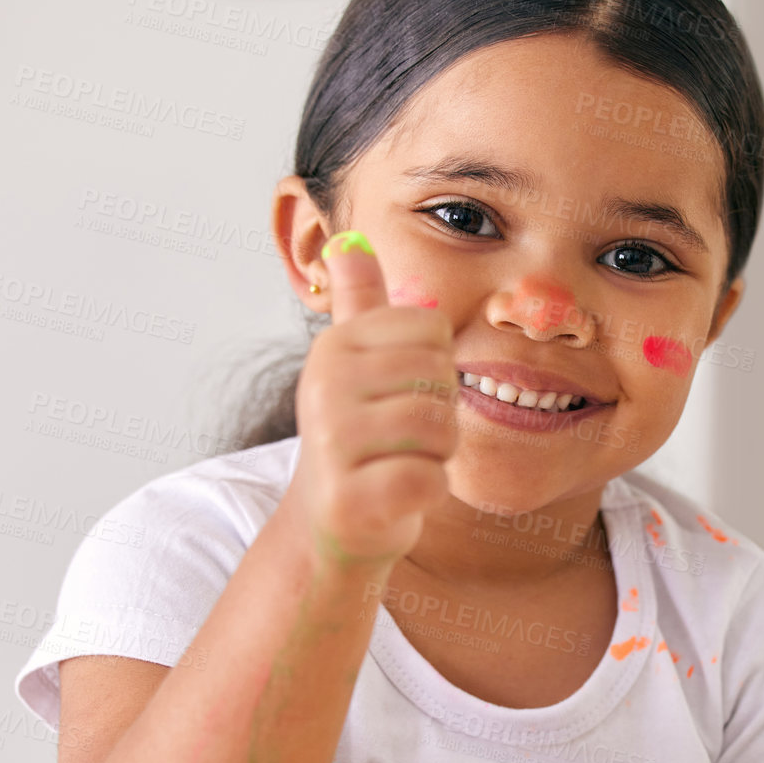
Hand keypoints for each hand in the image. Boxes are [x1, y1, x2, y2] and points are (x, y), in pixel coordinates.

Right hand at [289, 231, 457, 567]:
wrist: (331, 523)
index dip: (435, 367)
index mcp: (334, 346)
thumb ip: (356, 301)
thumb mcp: (354, 361)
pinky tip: (397, 494)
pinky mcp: (348, 498)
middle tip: (404, 437)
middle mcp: (323, 386)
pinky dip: (427, 492)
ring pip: (438, 428)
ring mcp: (331, 444)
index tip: (401, 392)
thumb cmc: (357, 436)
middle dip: (439, 413)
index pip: (433, 330)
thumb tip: (347, 239)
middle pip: (440, 378)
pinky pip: (428, 480)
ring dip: (436, 453)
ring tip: (401, 461)